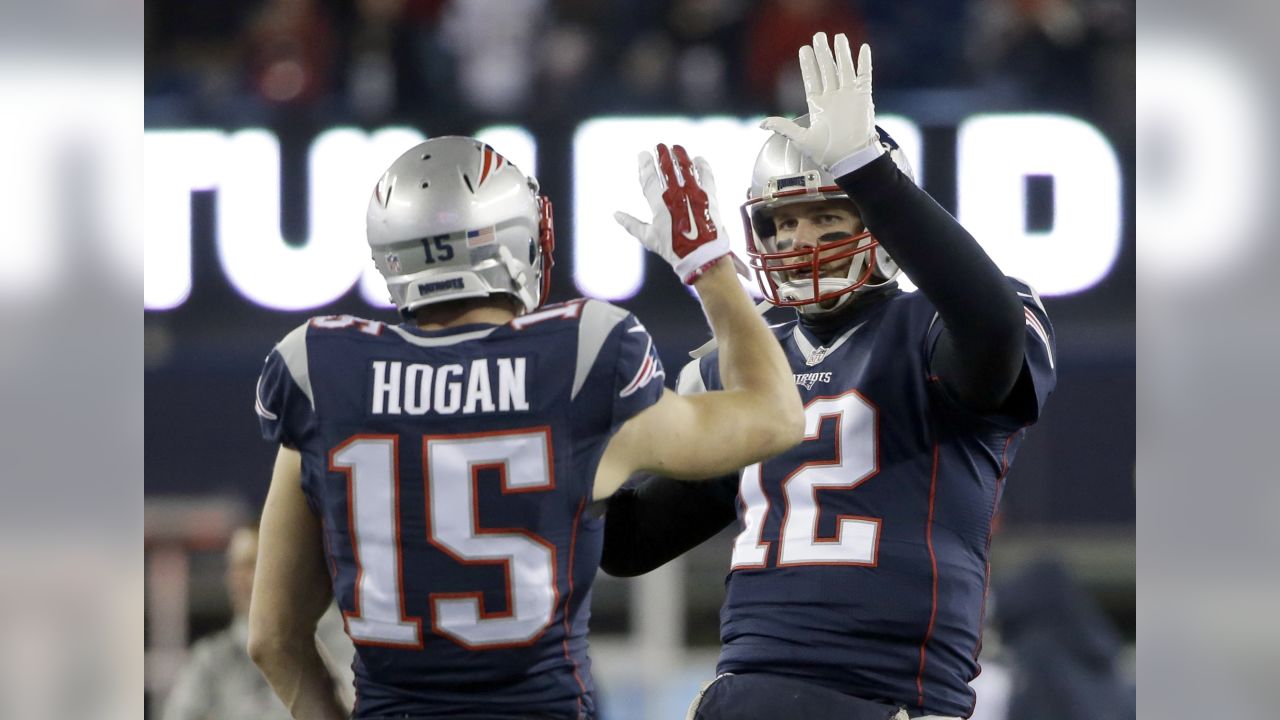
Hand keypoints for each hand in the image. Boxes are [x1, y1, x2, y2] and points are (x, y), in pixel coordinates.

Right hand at [615, 144, 729, 283]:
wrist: (702, 256)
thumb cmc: (674, 249)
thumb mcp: (649, 238)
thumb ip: (632, 224)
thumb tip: (615, 215)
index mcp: (659, 204)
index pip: (649, 178)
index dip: (645, 165)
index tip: (642, 154)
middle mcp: (676, 195)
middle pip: (668, 168)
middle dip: (662, 155)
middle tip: (659, 146)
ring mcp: (694, 193)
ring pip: (686, 168)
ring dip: (680, 156)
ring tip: (676, 148)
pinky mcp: (710, 196)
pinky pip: (706, 175)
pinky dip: (702, 166)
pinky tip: (698, 159)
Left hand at [760, 33, 881, 172]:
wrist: (851, 159)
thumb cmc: (827, 153)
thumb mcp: (801, 139)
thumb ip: (783, 127)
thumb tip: (761, 124)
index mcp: (818, 105)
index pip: (812, 79)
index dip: (807, 64)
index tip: (803, 49)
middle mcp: (833, 98)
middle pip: (827, 69)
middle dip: (822, 52)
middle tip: (818, 36)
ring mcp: (848, 96)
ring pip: (844, 69)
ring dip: (842, 53)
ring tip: (838, 37)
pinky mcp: (863, 98)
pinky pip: (865, 76)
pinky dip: (864, 62)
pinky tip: (863, 48)